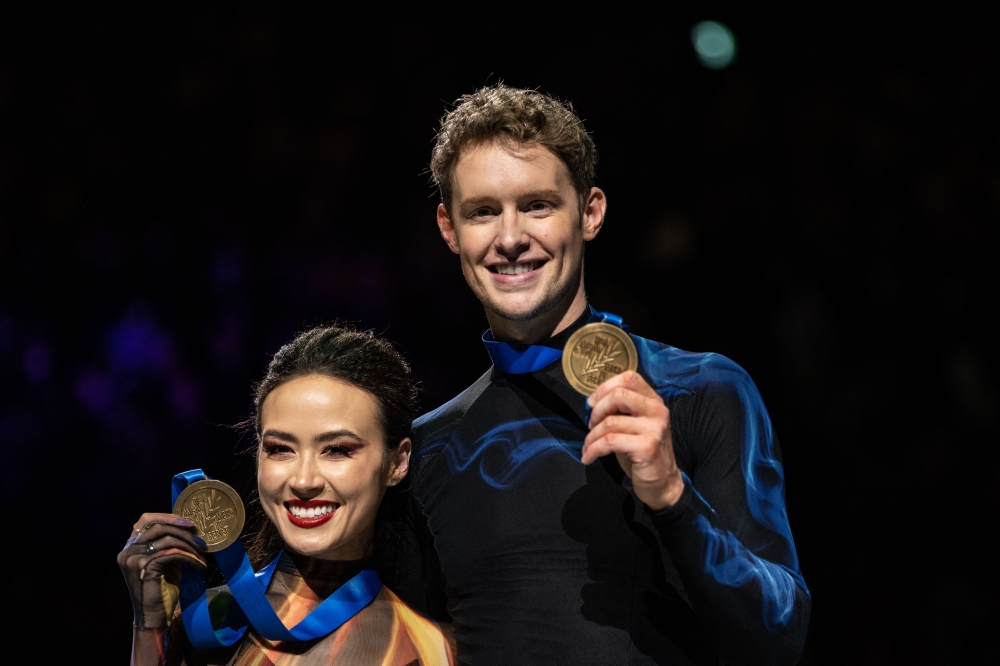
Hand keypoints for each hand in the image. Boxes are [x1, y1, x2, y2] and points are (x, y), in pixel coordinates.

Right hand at [117, 513, 206, 628]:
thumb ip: (167, 544)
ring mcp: (134, 559)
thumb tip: (187, 528)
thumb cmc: (161, 589)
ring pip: (167, 539)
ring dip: (189, 546)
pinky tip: (199, 564)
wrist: (154, 616)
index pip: (145, 520)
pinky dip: (189, 557)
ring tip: (202, 554)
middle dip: (182, 531)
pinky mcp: (145, 567)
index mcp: (129, 547)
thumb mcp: (164, 561)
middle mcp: (128, 551)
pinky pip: (173, 553)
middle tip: (200, 540)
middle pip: (158, 527)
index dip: (167, 517)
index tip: (188, 523)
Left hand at [582, 371, 684, 510]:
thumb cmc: (643, 453)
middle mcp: (657, 411)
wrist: (662, 482)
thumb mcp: (634, 425)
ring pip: (610, 422)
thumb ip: (621, 410)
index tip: (593, 403)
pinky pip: (609, 442)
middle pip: (618, 395)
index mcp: (653, 401)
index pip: (629, 378)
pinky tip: (589, 457)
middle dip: (597, 411)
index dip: (605, 387)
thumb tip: (592, 403)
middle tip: (590, 426)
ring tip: (588, 447)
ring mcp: (654, 428)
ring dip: (591, 437)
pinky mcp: (647, 447)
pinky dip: (593, 449)